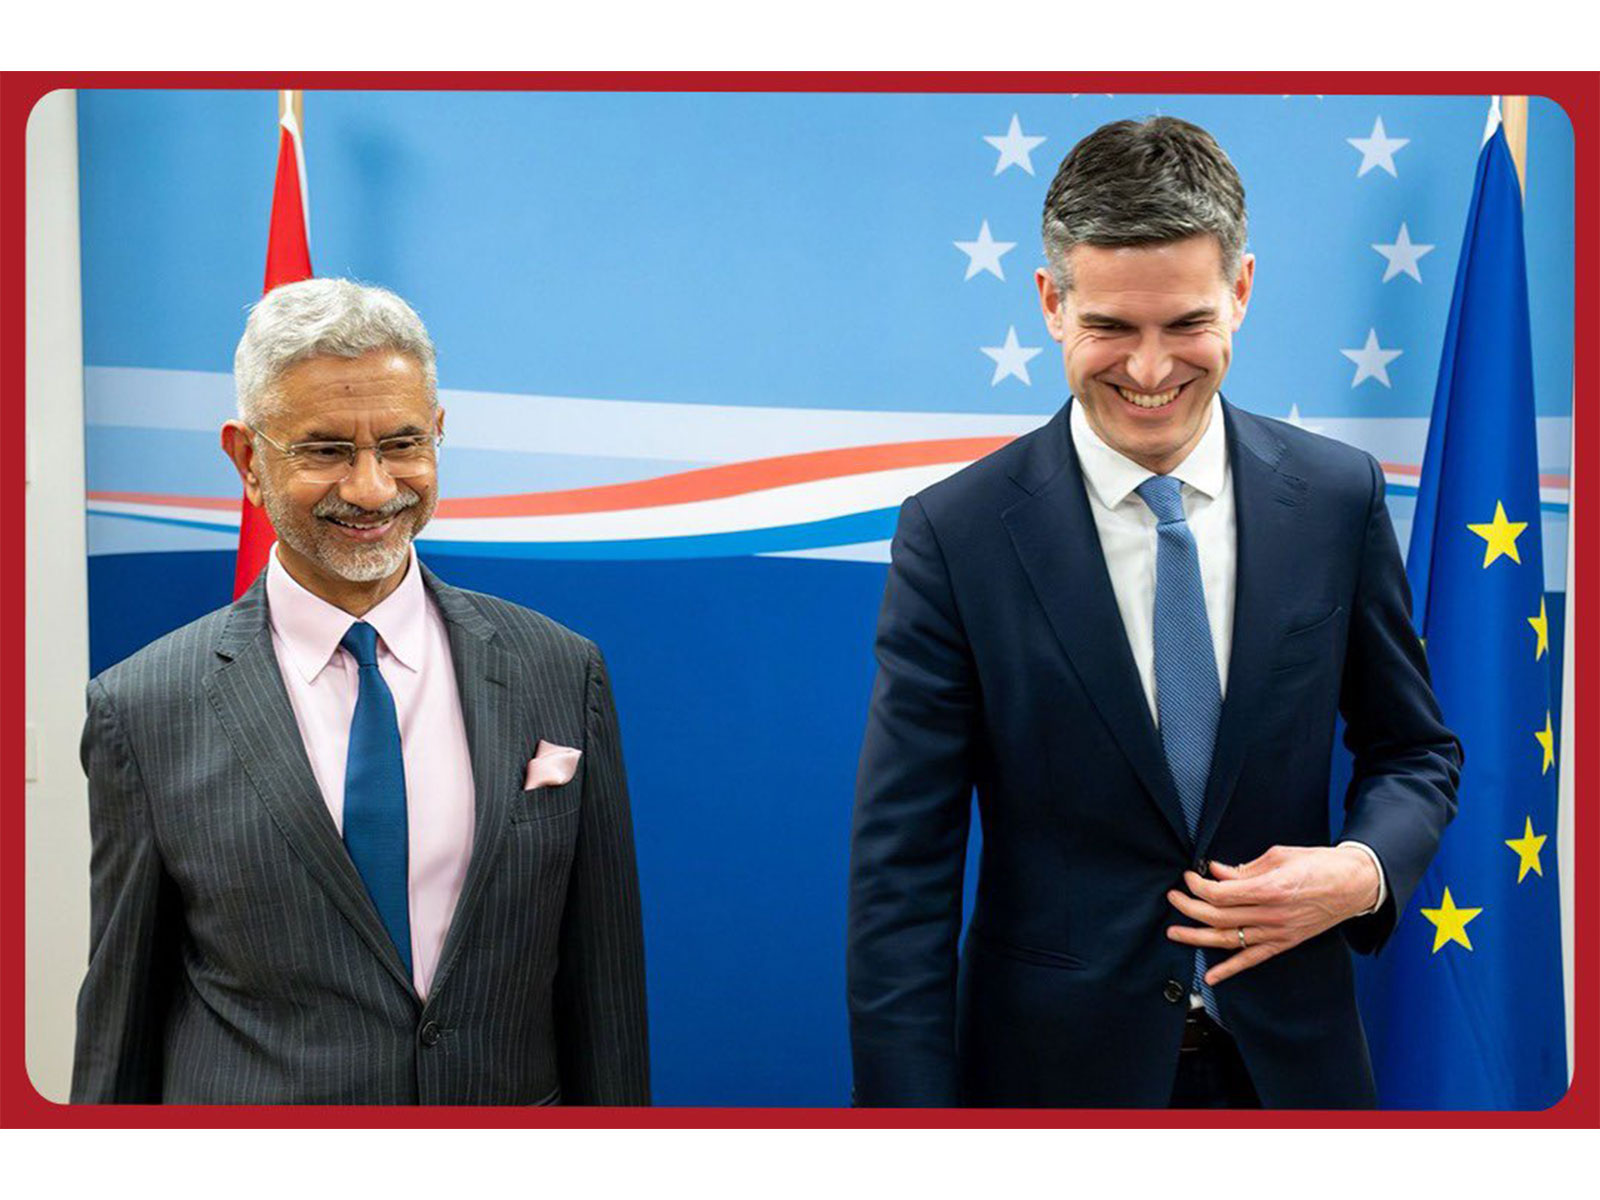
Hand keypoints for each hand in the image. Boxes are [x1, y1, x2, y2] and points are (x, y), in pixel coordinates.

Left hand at [1165, 845, 1380, 985]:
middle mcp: (1272, 915)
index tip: (1188, 877)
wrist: (1354, 885)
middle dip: (1189, 907)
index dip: (1198, 886)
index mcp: (1270, 889)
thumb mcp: (1279, 856)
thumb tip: (1216, 872)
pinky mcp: (1284, 943)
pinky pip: (1252, 959)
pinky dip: (1229, 970)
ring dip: (1197, 937)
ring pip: (1228, 940)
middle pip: (1219, 916)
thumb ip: (1244, 868)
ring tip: (1174, 932)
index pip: (1221, 893)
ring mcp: (1278, 933)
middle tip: (1173, 898)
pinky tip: (1210, 977)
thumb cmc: (1320, 865)